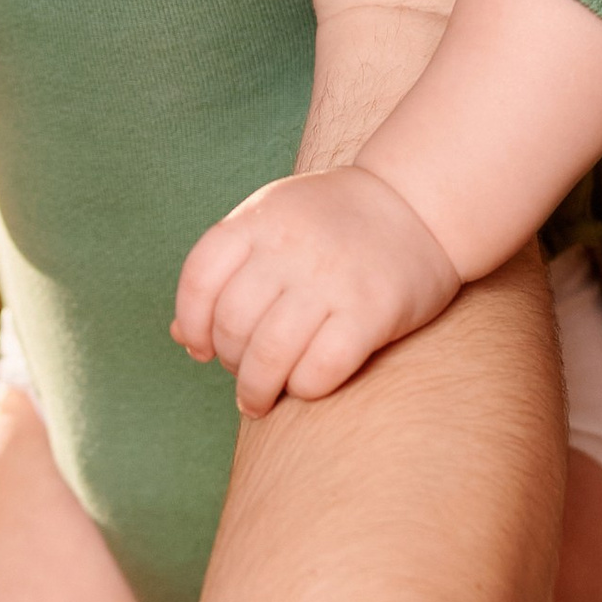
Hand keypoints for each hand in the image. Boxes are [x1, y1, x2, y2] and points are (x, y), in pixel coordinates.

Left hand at [173, 161, 459, 413]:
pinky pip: (319, 370)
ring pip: (268, 356)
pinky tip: (306, 385)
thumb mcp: (272, 222)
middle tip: (245, 372)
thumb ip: (227, 270)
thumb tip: (181, 337)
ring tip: (260, 399)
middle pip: (231, 325)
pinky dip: (304, 388)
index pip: (199, 280)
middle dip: (230, 361)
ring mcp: (332, 278)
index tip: (202, 348)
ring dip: (257, 390)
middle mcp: (291, 246)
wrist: (419, 202)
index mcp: (260, 218)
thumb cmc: (334, 223)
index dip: (192, 325)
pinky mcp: (372, 311)